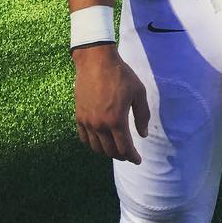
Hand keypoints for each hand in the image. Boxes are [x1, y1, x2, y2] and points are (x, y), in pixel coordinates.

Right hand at [73, 44, 150, 164]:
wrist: (96, 62)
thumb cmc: (121, 75)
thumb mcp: (139, 92)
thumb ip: (142, 115)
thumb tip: (142, 135)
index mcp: (116, 120)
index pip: (124, 147)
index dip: (132, 157)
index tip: (138, 160)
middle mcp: (100, 125)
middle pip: (110, 151)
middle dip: (121, 155)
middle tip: (128, 154)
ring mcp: (87, 122)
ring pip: (96, 148)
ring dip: (107, 152)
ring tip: (116, 149)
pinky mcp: (79, 116)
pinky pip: (84, 138)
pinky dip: (92, 144)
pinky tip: (99, 142)